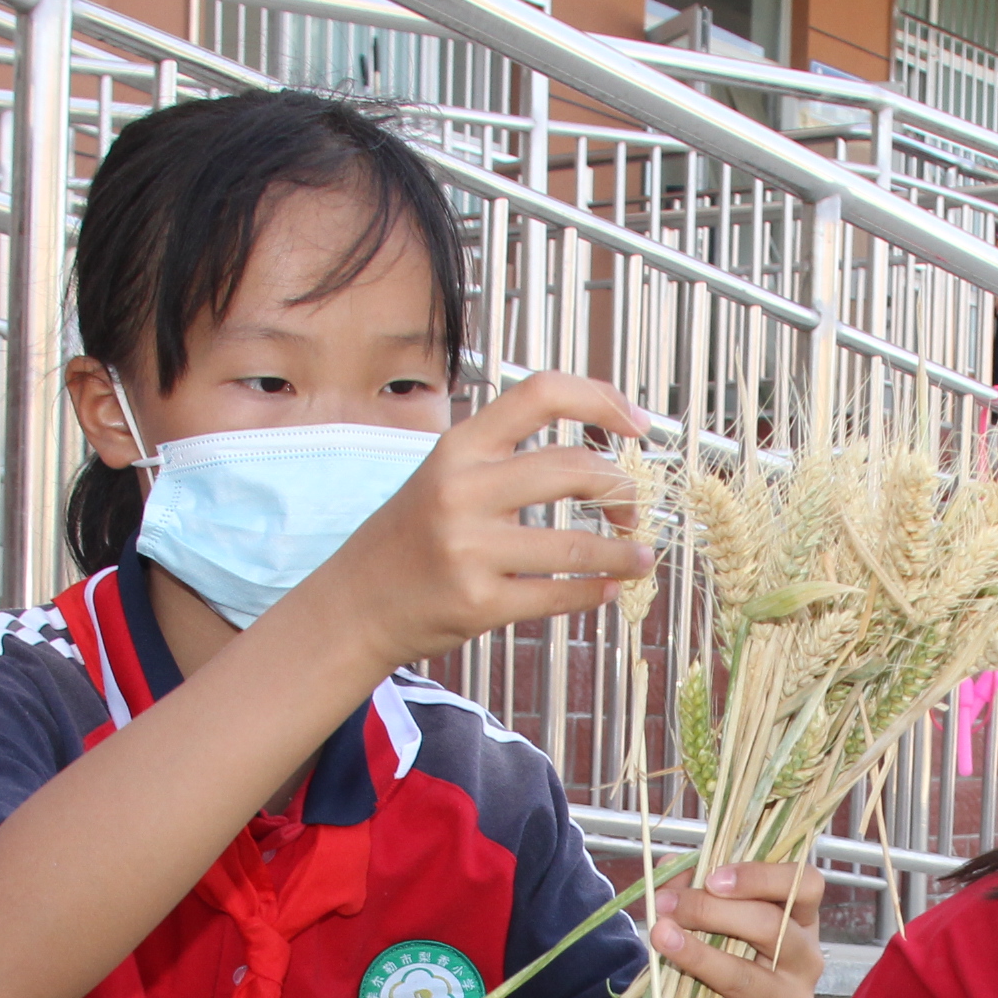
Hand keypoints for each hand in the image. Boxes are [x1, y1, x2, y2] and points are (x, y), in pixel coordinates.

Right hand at [290, 372, 653, 669]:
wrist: (355, 603)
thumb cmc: (412, 537)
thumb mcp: (444, 475)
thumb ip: (505, 459)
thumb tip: (595, 462)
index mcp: (459, 447)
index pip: (541, 394)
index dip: (600, 400)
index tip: (637, 424)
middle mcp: (462, 489)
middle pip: (573, 469)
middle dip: (620, 489)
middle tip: (632, 509)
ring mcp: (469, 549)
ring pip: (577, 544)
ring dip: (624, 552)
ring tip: (642, 557)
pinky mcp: (478, 602)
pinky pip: (559, 594)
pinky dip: (596, 592)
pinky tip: (609, 589)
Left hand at [651, 861, 825, 997]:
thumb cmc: (734, 965)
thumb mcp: (724, 925)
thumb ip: (698, 891)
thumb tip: (665, 869)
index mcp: (801, 920)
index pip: (804, 885)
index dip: (761, 876)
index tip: (712, 878)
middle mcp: (806, 960)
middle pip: (770, 927)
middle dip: (711, 911)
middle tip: (665, 907)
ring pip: (745, 976)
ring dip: (698, 955)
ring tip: (660, 939)